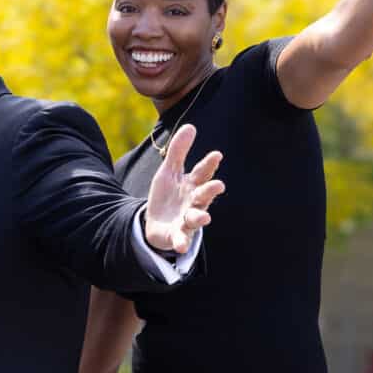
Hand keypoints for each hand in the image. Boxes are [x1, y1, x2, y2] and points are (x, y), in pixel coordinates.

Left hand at [143, 124, 223, 253]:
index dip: (209, 164)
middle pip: (203, 195)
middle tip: (218, 185)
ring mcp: (187, 219)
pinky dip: (182, 242)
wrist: (155, 223)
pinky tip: (181, 245)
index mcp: (192, 185)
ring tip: (204, 216)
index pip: (202, 173)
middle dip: (210, 191)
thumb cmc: (168, 196)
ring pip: (196, 218)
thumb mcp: (168, 171)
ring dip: (200, 217)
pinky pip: (181, 239)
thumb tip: (191, 126)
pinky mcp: (177, 235)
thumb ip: (178, 151)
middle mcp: (193, 202)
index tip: (216, 155)